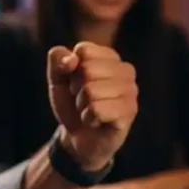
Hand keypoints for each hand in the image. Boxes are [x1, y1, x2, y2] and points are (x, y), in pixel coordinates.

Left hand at [47, 43, 137, 170]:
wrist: (78, 138)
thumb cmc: (72, 105)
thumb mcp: (57, 79)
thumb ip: (58, 59)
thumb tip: (71, 60)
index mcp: (110, 57)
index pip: (84, 50)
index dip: (71, 69)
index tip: (76, 82)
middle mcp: (126, 71)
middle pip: (87, 70)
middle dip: (76, 89)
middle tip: (83, 100)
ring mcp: (131, 92)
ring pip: (91, 91)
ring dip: (82, 106)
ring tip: (89, 111)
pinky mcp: (128, 113)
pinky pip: (97, 110)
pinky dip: (88, 119)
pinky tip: (96, 122)